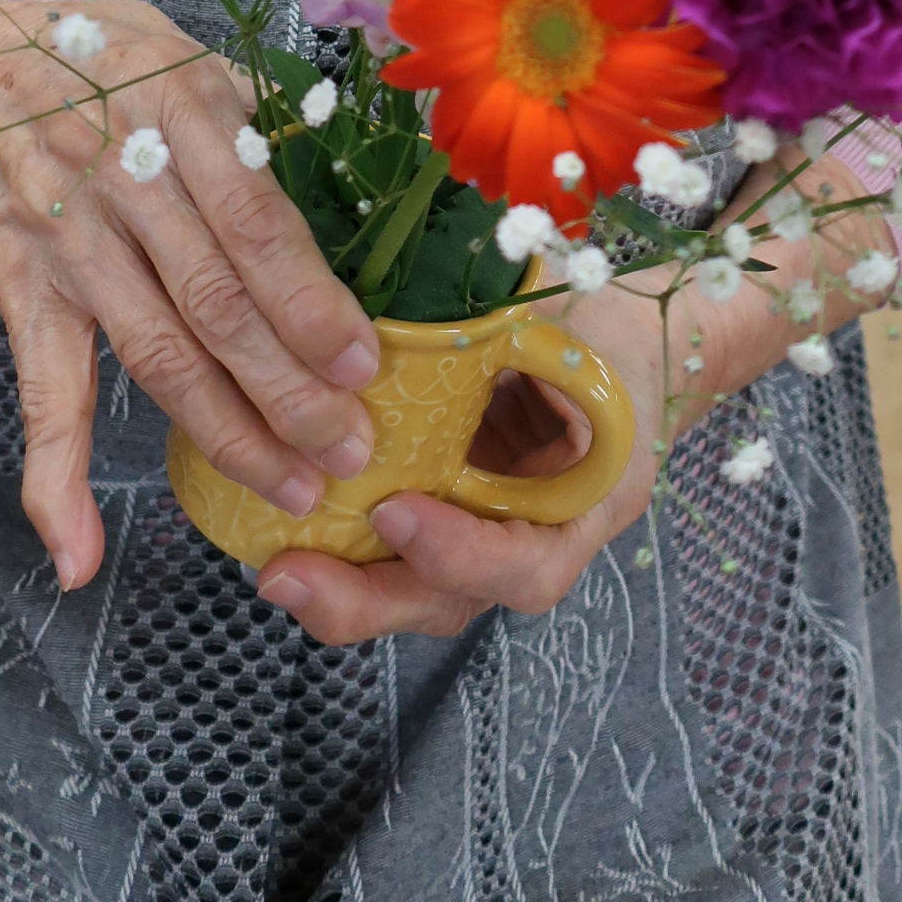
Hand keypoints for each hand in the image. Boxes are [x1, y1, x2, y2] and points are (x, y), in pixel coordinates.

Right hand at [0, 0, 382, 588]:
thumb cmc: (98, 58)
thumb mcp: (183, 45)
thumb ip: (256, 111)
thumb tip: (338, 175)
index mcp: (177, 108)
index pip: (255, 222)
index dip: (309, 302)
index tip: (364, 364)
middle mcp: (123, 179)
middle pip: (215, 303)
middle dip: (289, 390)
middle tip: (350, 449)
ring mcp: (69, 241)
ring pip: (155, 354)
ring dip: (225, 433)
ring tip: (290, 485)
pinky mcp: (25, 287)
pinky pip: (43, 392)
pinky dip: (54, 479)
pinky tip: (78, 554)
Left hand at [251, 280, 684, 644]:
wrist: (627, 345)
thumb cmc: (609, 330)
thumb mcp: (579, 330)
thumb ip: (526, 334)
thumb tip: (449, 300)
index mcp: (587, 503)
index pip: (528, 563)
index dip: (463, 554)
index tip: (397, 514)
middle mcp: (532, 538)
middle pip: (453, 600)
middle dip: (369, 601)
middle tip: (291, 577)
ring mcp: (484, 530)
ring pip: (415, 588)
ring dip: (343, 587)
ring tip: (274, 570)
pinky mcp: (444, 508)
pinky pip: (391, 548)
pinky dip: (340, 547)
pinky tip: (279, 530)